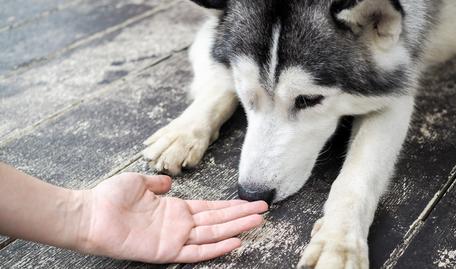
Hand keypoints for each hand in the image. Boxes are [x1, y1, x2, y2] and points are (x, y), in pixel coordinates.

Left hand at [77, 173, 267, 262]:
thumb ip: (157, 182)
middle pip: (217, 220)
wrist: (90, 213)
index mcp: (175, 209)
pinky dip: (215, 249)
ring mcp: (174, 238)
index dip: (229, 206)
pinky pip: (195, 252)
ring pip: (212, 234)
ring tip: (256, 222)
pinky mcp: (166, 251)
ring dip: (235, 228)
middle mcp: (179, 224)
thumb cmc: (111, 197)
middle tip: (263, 210)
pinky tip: (233, 242)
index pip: (209, 209)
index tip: (248, 202)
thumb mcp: (139, 182)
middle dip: (240, 215)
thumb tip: (169, 181)